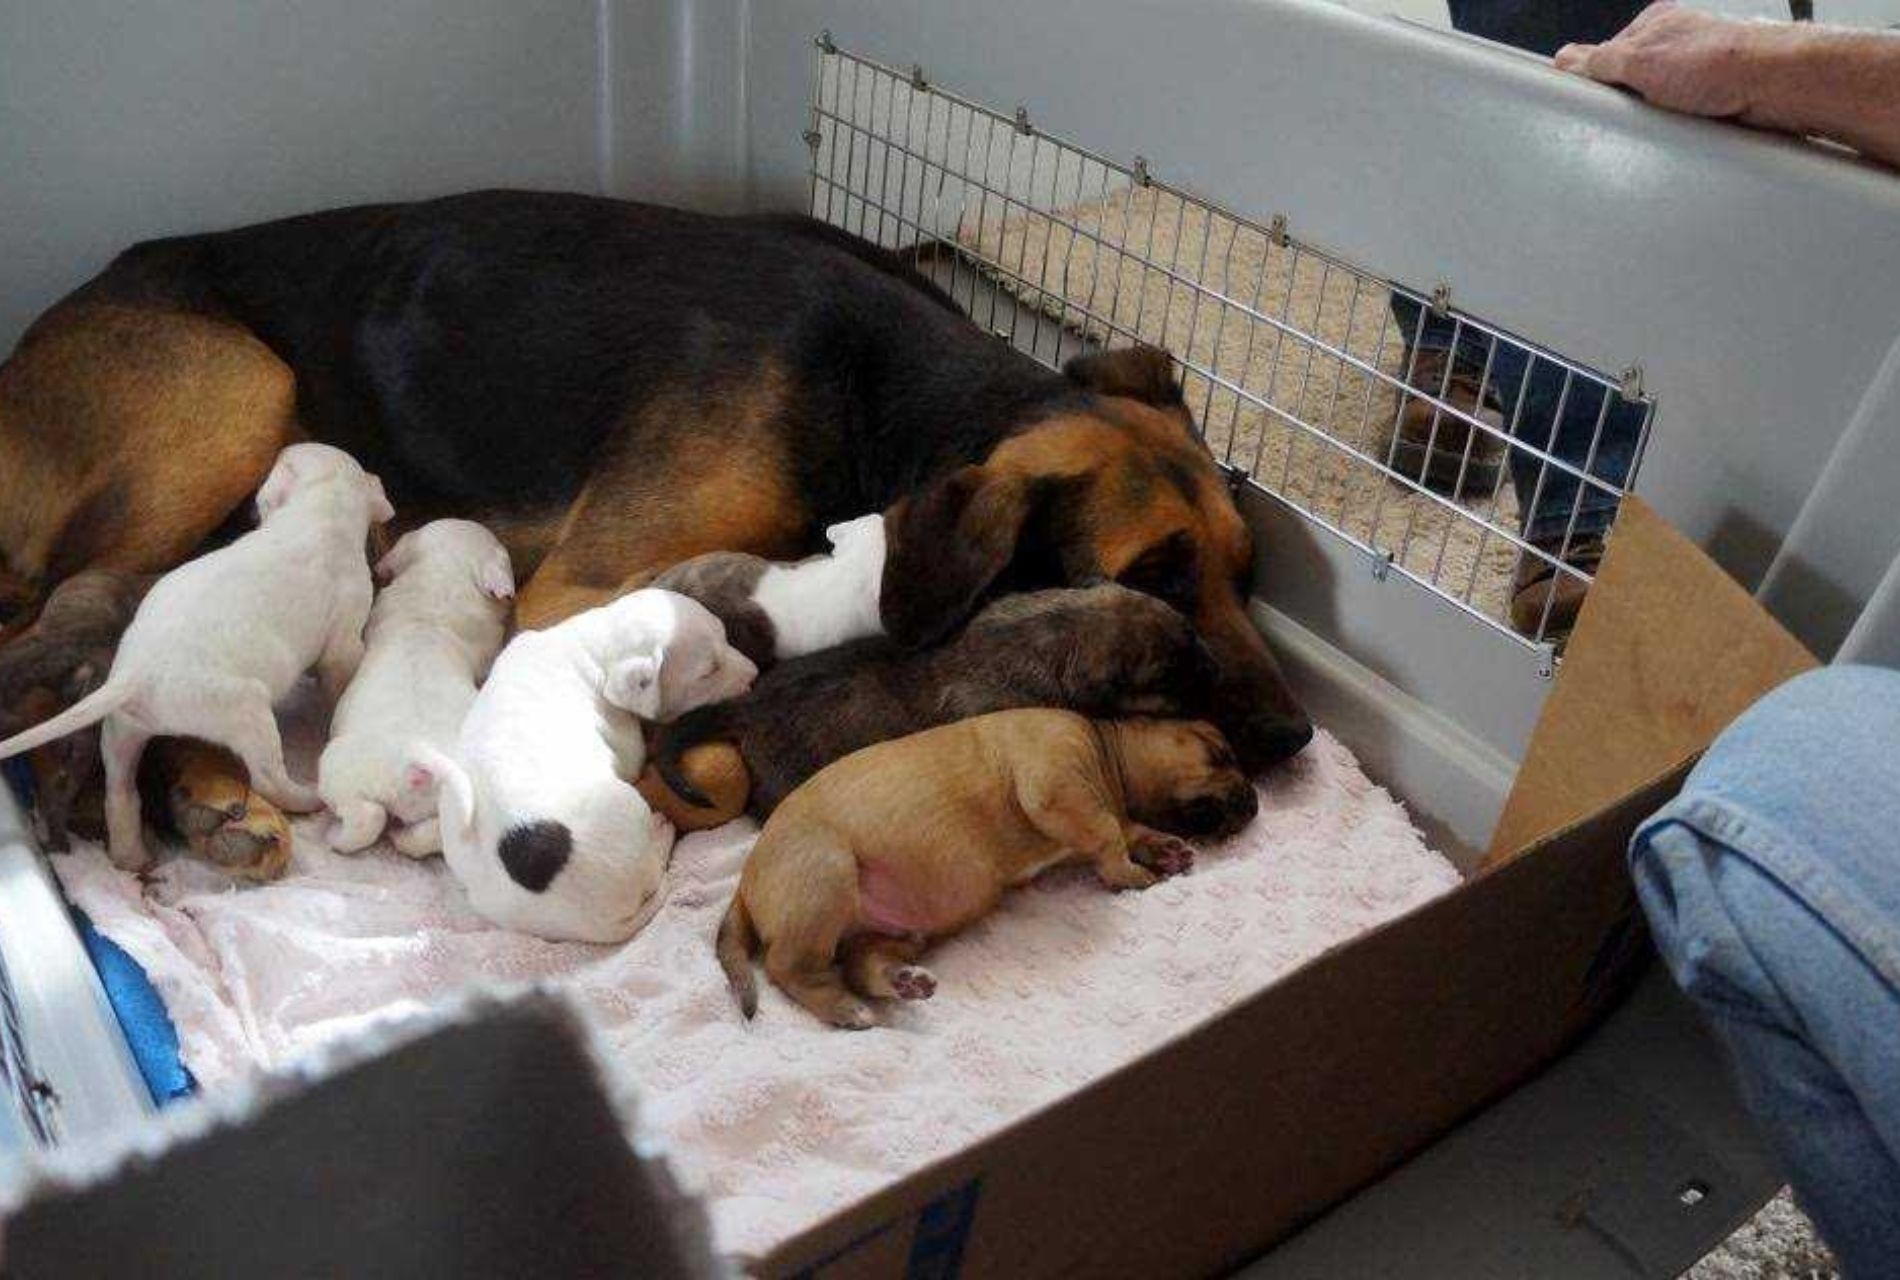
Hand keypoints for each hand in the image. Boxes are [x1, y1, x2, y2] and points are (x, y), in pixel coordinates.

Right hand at [1555, 3, 1766, 122]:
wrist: (1774, 85)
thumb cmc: (1723, 60)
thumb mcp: (1642, 59)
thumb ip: (1600, 60)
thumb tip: (1568, 59)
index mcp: (1658, 24)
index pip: (1606, 53)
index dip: (1594, 79)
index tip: (1587, 99)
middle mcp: (1678, 46)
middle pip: (1629, 80)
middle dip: (1625, 102)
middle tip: (1627, 115)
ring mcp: (1696, 75)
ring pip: (1654, 103)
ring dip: (1653, 119)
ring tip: (1660, 122)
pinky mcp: (1711, 102)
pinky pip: (1678, 121)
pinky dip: (1675, 130)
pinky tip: (1678, 131)